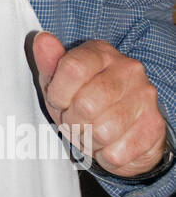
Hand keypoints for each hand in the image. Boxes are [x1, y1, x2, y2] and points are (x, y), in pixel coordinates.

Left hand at [32, 33, 167, 178]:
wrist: (125, 129)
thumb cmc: (86, 101)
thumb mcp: (60, 82)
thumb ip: (50, 63)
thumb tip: (41, 40)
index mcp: (101, 53)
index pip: (73, 68)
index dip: (58, 93)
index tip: (59, 101)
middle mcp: (128, 69)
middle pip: (86, 104)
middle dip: (73, 122)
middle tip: (76, 122)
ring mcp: (145, 97)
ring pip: (102, 131)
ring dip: (89, 141)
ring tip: (92, 133)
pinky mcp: (154, 126)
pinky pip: (117, 153)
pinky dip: (106, 156)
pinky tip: (109, 145)